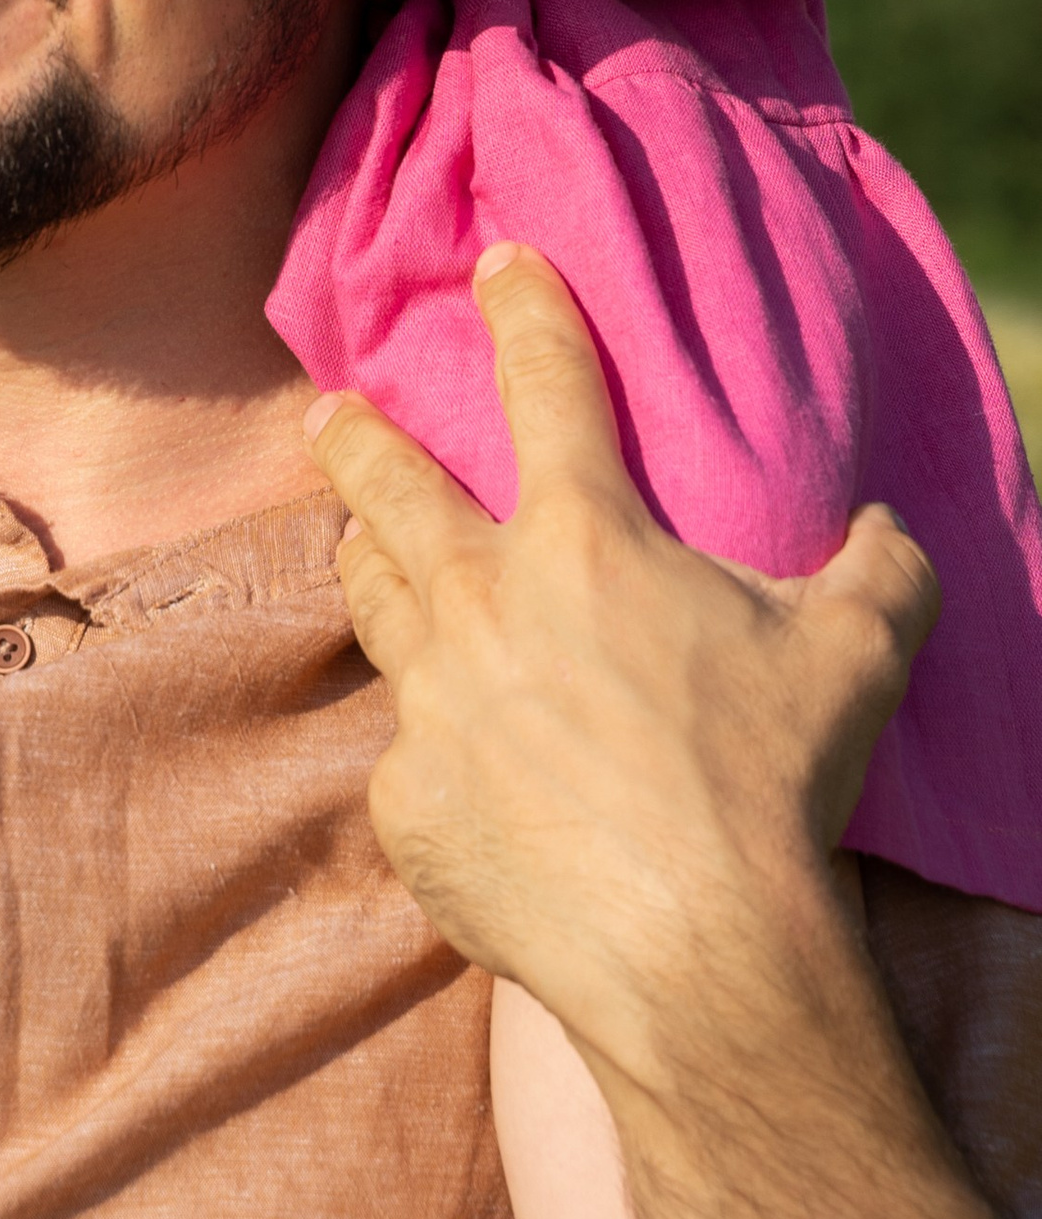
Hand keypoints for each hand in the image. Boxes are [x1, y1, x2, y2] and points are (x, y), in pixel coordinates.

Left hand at [305, 245, 938, 1088]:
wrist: (700, 953)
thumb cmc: (775, 786)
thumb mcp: (859, 653)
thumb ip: (877, 568)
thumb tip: (884, 528)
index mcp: (584, 539)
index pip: (546, 384)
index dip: (524, 311)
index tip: (496, 265)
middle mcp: (482, 599)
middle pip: (386, 483)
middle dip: (354, 436)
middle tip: (332, 413)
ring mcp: (430, 700)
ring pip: (374, 603)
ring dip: (371, 568)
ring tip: (364, 551)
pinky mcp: (406, 799)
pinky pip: (408, 754)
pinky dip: (434, 747)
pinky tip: (463, 768)